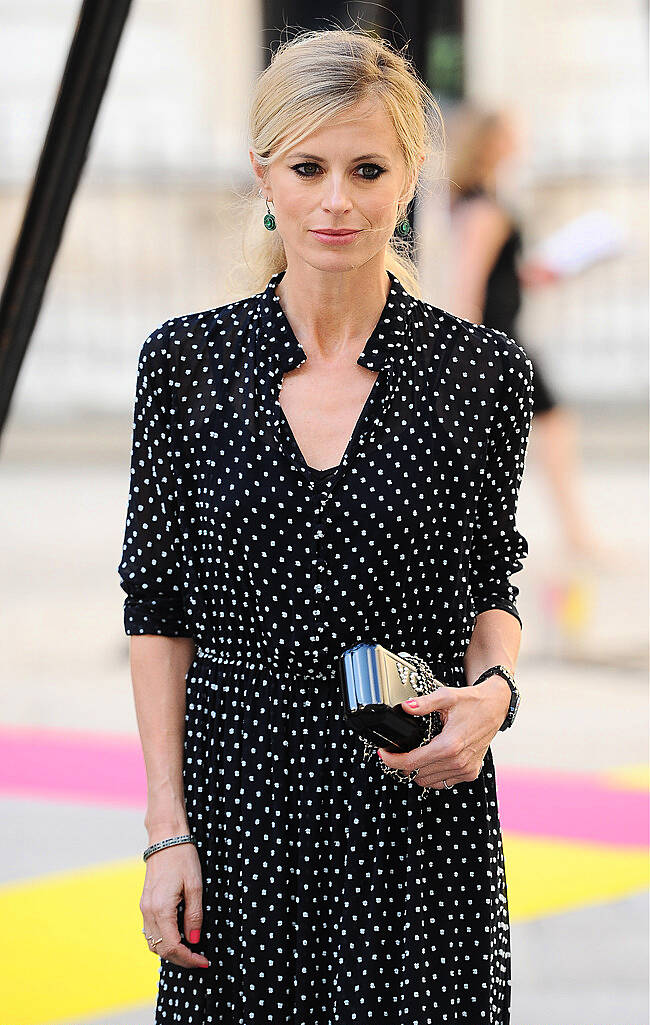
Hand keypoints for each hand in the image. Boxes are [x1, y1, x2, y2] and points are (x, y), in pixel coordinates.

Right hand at [140, 841, 209, 969]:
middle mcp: (148, 911)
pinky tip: (178, 936)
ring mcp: (144, 907)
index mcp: (161, 908)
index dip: (188, 959)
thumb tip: (194, 940)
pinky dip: (163, 940)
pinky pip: (151, 931)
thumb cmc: (183, 858)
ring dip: (170, 951)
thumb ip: (194, 915)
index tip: (203, 961)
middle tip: (199, 959)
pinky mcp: (145, 903)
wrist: (165, 838)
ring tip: (190, 950)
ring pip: (153, 943)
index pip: (172, 947)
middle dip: (180, 959)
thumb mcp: (195, 886)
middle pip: (161, 949)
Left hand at [377, 676, 510, 789]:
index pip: (412, 762)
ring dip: (418, 770)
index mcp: (449, 745)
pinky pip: (442, 782)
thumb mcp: (446, 696)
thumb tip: (405, 707)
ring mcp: (465, 770)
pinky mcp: (470, 773)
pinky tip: (432, 758)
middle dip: (403, 763)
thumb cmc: (472, 701)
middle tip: (399, 750)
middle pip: (417, 773)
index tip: (383, 754)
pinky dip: (432, 774)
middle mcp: (457, 761)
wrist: (495, 707)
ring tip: (416, 753)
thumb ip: (424, 703)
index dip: (392, 760)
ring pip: (428, 781)